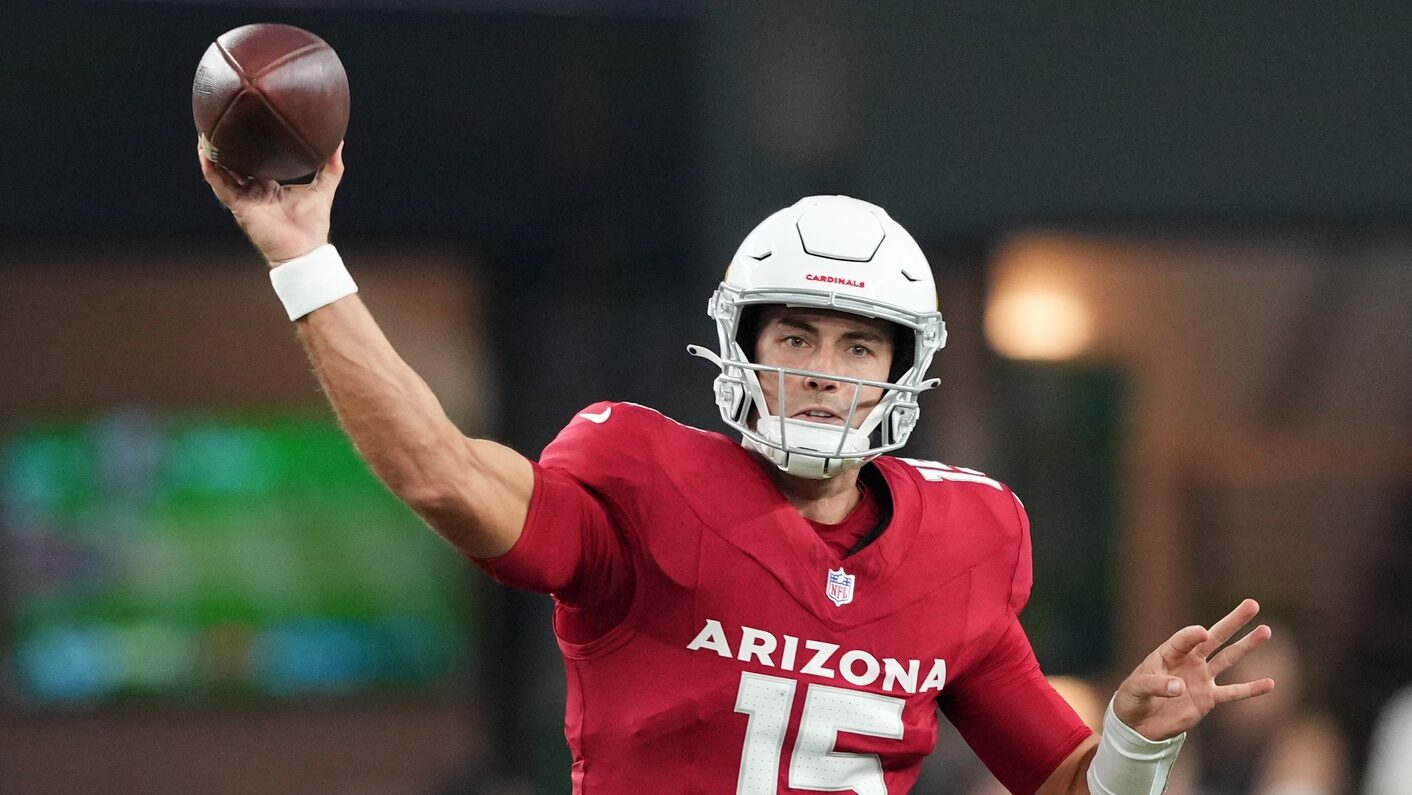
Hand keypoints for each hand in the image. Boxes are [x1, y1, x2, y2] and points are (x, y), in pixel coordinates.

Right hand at [197, 136, 344, 265]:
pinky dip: (211, 168)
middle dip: (226, 147)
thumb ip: (332, 167)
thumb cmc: (313, 223)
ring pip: (221, 172)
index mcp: (269, 185)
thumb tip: (339, 142)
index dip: (247, 147)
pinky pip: (220, 184)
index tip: (245, 125)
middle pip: (234, 165)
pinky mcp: (239, 206)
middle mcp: (253, 190)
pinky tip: (205, 151)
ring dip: (212, 154)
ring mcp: (244, 198)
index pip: (253, 162)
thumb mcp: (324, 188)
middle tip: (220, 122)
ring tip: (205, 132)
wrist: (305, 249)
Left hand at [1113, 598, 1274, 740]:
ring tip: (1266, 630)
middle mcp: (1189, 661)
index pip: (1184, 639)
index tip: (1203, 633)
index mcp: (1169, 653)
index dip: (1193, 635)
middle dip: (1233, 622)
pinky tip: (1270, 683)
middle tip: (1252, 604)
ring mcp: (1201, 678)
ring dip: (1247, 646)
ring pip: (1228, 659)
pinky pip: (1232, 693)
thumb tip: (1179, 687)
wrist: (1138, 722)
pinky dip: (1250, 689)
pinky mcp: (1208, 699)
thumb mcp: (1136, 689)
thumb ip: (1156, 685)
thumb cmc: (1133, 697)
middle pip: (1215, 638)